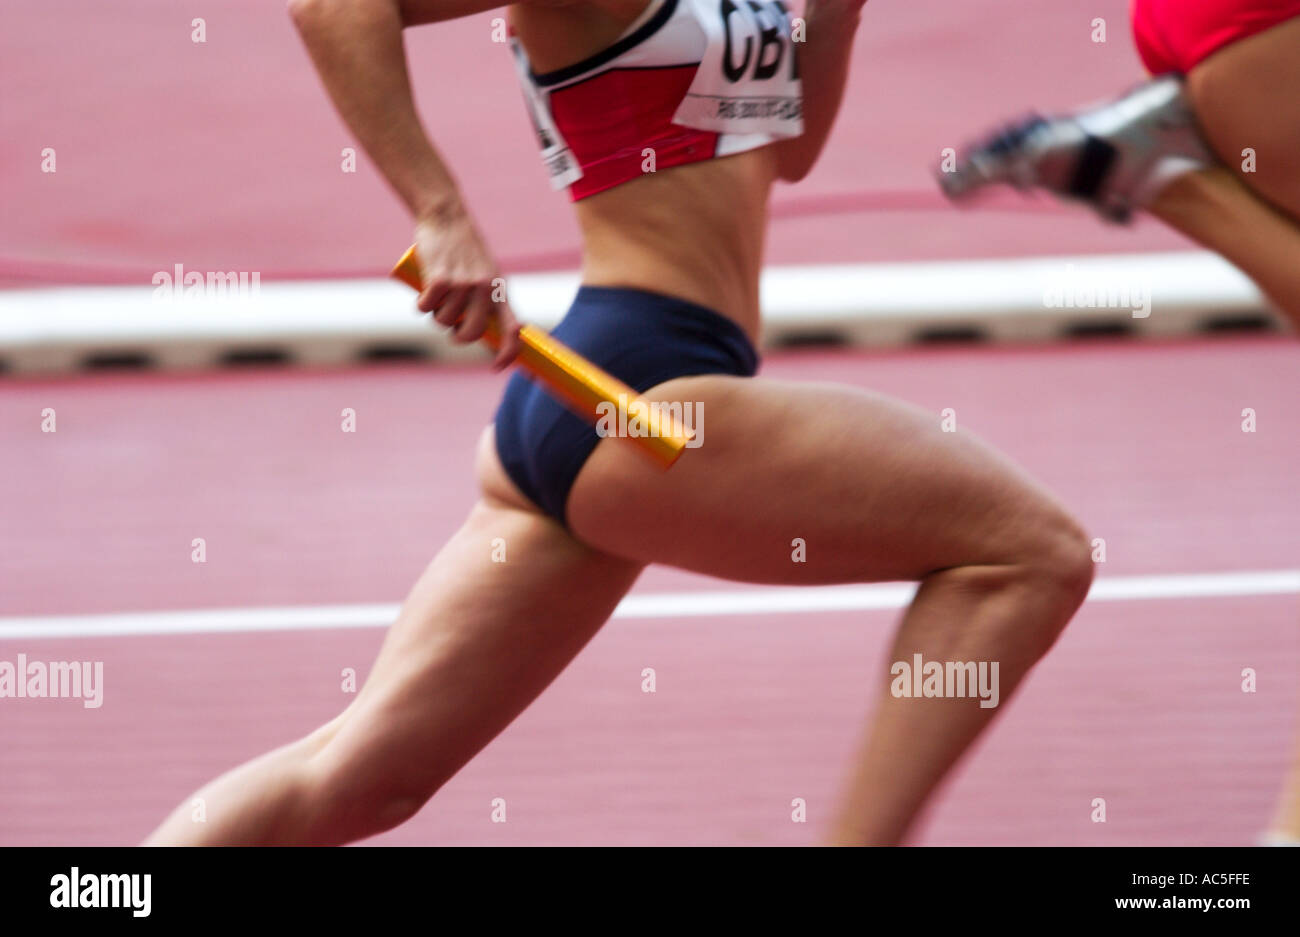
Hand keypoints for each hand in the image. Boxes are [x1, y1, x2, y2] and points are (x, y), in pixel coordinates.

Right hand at [412, 198, 521, 370]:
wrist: (447, 217)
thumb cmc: (465, 250)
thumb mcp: (486, 274)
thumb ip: (487, 300)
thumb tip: (476, 333)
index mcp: (500, 290)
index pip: (513, 330)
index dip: (508, 354)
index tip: (497, 367)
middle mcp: (486, 289)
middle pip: (471, 334)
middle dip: (458, 337)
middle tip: (451, 326)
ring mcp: (464, 284)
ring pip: (444, 321)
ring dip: (436, 315)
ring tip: (438, 294)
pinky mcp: (441, 278)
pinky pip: (426, 307)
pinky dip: (421, 305)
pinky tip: (423, 292)